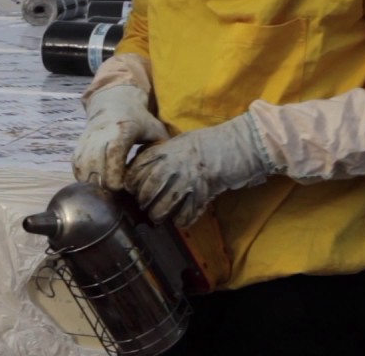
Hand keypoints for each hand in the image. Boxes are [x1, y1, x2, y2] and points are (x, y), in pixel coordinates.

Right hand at [71, 85, 168, 190]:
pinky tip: (97, 186)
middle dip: (105, 186)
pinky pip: (77, 169)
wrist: (112, 103)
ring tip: (107, 194)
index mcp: (122, 130)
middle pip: (96, 167)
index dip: (116, 176)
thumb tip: (171, 169)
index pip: (113, 155)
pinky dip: (85, 180)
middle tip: (117, 196)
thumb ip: (162, 147)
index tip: (123, 188)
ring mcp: (87, 141)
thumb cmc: (138, 120)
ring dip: (94, 186)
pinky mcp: (78, 147)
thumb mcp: (155, 128)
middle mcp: (100, 135)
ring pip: (83, 171)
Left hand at [125, 113, 273, 226]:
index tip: (131, 190)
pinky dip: (181, 220)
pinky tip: (180, 219)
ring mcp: (186, 181)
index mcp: (163, 152)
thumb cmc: (203, 144)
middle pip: (147, 191)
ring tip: (157, 217)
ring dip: (158, 215)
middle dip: (143, 203)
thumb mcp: (175, 143)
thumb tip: (138, 171)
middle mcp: (171, 166)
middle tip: (144, 207)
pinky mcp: (201, 194)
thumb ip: (157, 155)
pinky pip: (185, 214)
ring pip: (162, 206)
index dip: (131, 184)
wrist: (233, 145)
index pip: (137, 171)